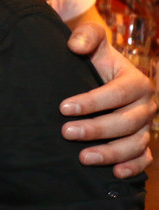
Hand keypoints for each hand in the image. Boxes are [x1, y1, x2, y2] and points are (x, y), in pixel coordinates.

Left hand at [62, 21, 154, 177]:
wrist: (98, 72)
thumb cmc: (94, 56)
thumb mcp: (91, 39)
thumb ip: (86, 35)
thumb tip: (75, 46)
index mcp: (136, 80)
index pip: (117, 94)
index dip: (91, 102)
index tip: (63, 108)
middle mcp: (145, 105)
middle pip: (126, 122)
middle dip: (95, 129)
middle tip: (65, 132)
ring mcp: (145, 126)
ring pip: (135, 144)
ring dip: (110, 153)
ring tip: (82, 158)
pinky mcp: (141, 141)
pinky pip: (144, 158)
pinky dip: (133, 167)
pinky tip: (115, 174)